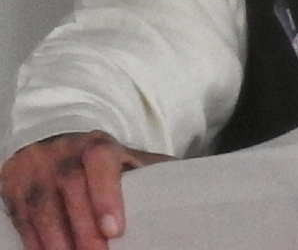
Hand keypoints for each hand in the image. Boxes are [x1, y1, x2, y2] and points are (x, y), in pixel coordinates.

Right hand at [1, 132, 172, 249]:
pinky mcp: (11, 185)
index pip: (99, 163)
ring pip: (41, 207)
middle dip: (82, 229)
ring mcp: (33, 168)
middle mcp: (61, 153)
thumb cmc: (102, 161)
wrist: (55, 140)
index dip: (106, 196)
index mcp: (96, 145)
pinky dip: (34, 242)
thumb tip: (195, 186)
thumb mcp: (128, 159)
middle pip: (69, 190)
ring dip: (56, 241)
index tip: (115, 229)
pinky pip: (21, 218)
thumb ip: (153, 172)